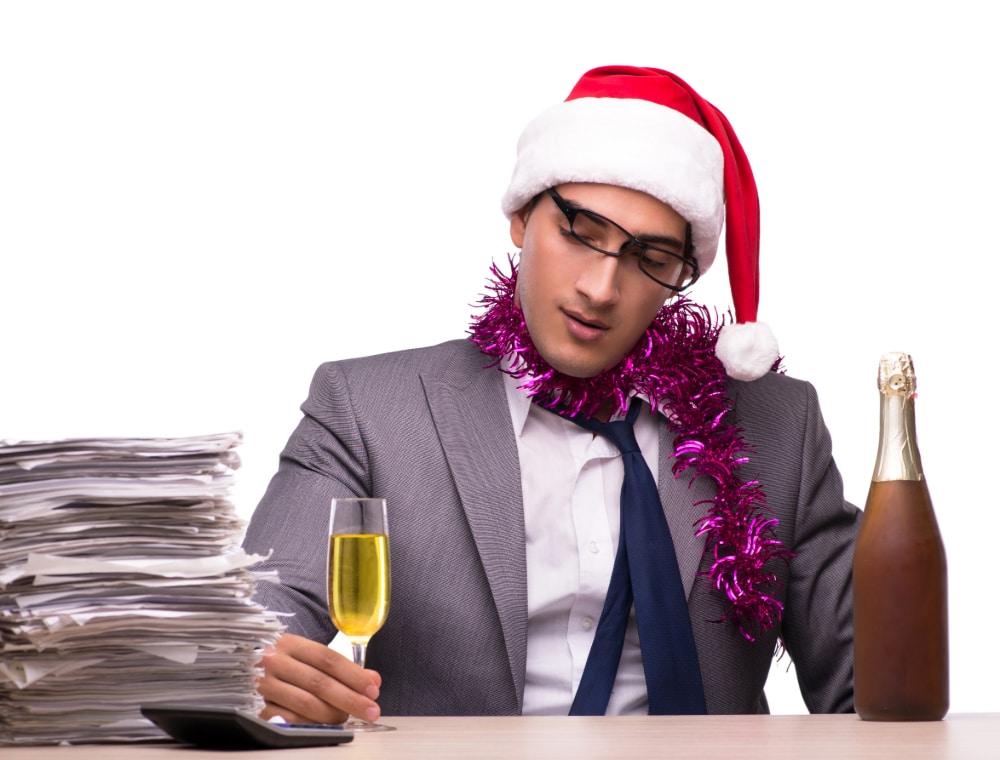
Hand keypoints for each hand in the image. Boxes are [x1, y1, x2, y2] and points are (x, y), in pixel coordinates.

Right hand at [255, 632, 381, 724]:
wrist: (234, 665)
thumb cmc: (277, 661)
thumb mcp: (302, 654)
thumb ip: (336, 666)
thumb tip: (371, 680)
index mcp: (289, 644)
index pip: (328, 659)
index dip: (354, 675)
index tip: (373, 688)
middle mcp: (274, 662)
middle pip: (320, 682)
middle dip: (350, 698)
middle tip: (371, 710)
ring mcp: (262, 686)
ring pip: (306, 703)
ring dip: (333, 714)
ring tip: (348, 718)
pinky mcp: (255, 707)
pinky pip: (289, 719)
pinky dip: (311, 724)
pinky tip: (324, 725)